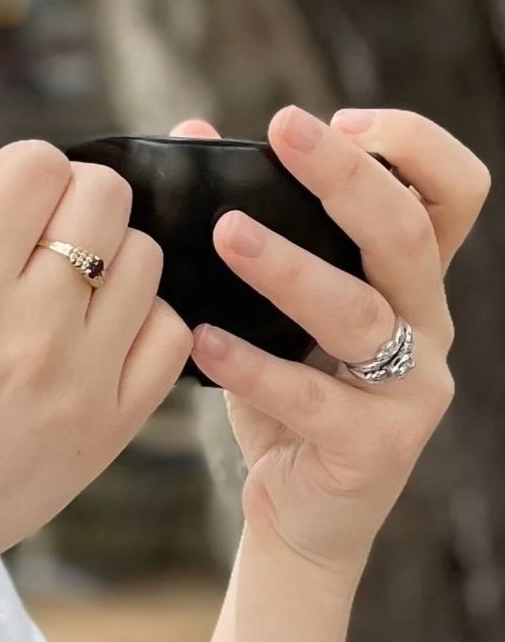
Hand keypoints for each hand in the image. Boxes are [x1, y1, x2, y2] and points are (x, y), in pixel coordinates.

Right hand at [0, 92, 191, 595]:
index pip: (37, 165)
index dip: (22, 171)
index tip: (3, 206)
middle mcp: (25, 330)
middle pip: (105, 197)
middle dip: (73, 200)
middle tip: (39, 240)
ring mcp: (78, 380)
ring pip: (146, 256)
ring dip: (111, 256)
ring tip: (64, 290)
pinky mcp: (114, 423)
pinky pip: (169, 331)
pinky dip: (141, 319)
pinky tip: (95, 334)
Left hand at [175, 105, 489, 578]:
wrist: (299, 520)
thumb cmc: (285, 401)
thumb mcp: (266, 309)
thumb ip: (245, 226)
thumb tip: (190, 131)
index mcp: (409, 285)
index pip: (451, 192)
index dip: (410, 143)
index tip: (337, 121)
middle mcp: (425, 328)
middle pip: (408, 232)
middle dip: (347, 173)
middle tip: (284, 128)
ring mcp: (410, 391)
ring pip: (360, 312)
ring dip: (291, 267)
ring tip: (227, 233)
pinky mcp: (375, 448)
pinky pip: (312, 398)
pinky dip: (252, 367)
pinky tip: (203, 341)